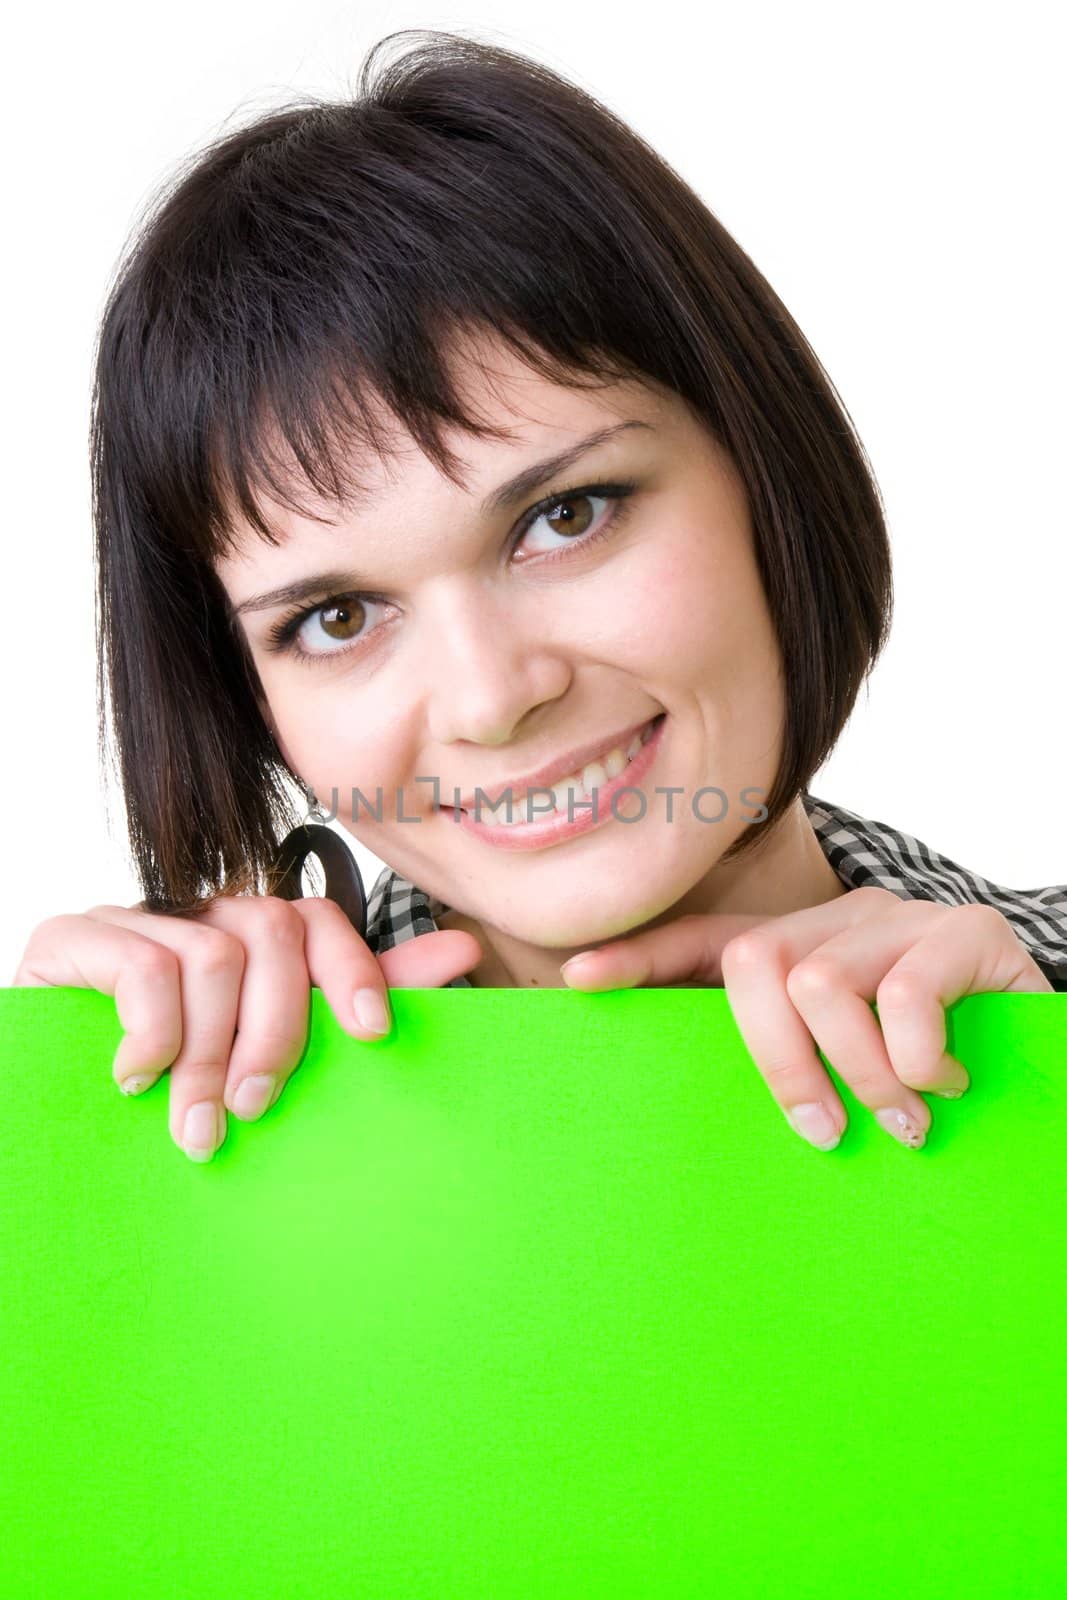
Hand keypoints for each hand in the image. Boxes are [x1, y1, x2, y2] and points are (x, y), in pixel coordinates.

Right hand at [12, 898, 482, 1162]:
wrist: (49, 1100)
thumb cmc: (170, 1084)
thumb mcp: (264, 1051)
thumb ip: (351, 999)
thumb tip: (462, 951)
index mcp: (251, 941)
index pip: (318, 921)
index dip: (355, 966)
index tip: (374, 1033)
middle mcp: (200, 917)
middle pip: (274, 932)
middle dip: (275, 1032)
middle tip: (253, 1108)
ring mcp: (137, 921)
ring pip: (214, 955)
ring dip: (209, 1055)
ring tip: (193, 1126)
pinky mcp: (74, 935)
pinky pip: (143, 965)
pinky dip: (153, 1033)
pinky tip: (135, 1079)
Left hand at [558, 886, 1053, 1150]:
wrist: (1046, 1052)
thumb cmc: (937, 1066)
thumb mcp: (853, 1068)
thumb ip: (794, 1069)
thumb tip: (711, 1124)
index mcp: (802, 952)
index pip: (707, 941)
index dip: (642, 958)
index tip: (578, 981)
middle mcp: (841, 923)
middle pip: (756, 964)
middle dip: (777, 1062)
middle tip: (822, 1133)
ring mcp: (901, 922)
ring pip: (822, 984)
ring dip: (857, 1074)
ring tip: (903, 1119)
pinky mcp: (966, 933)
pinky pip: (908, 994)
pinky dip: (917, 1059)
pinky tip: (948, 1082)